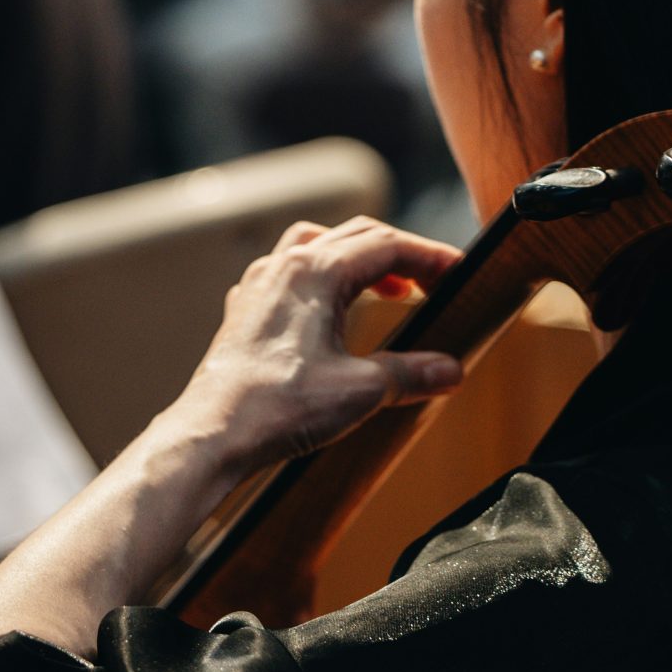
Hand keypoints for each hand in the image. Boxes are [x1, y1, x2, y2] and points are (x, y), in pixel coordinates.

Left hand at [165, 216, 463, 476]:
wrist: (211, 434)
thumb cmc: (278, 408)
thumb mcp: (360, 391)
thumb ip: (411, 374)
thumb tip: (451, 370)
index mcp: (315, 271)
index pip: (387, 245)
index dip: (431, 255)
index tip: (459, 271)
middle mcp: (283, 267)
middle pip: (356, 236)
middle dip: (401, 253)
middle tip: (434, 279)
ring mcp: (258, 287)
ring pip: (317, 245)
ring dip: (358, 257)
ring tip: (386, 286)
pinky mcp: (244, 312)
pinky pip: (287, 273)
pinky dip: (321, 278)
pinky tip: (330, 310)